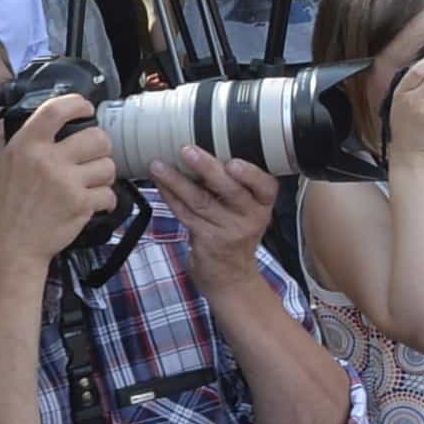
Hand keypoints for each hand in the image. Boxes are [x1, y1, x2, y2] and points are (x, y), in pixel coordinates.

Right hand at [0, 93, 119, 280]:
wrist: (6, 248)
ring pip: (108, 165)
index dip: (78, 104)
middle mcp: (48, 160)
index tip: (86, 108)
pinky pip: (109, 194)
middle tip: (93, 155)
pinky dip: (106, 200)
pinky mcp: (81, 205)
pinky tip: (94, 203)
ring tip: (92, 182)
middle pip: (97, 137)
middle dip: (101, 145)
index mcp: (26, 145)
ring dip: (104, 174)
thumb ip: (7, 143)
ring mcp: (67, 183)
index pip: (56, 109)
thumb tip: (8, 122)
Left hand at [152, 146, 282, 276]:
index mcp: (264, 203)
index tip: (233, 163)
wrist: (232, 276)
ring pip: (201, 201)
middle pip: (229, 190)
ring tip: (159, 166)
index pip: (264, 186)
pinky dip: (170, 197)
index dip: (250, 174)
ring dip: (177, 181)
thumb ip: (236, 184)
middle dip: (207, 169)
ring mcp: (229, 231)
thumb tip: (203, 148)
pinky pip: (186, 215)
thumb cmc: (237, 232)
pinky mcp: (207, 241)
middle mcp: (251, 217)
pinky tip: (160, 184)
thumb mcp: (248, 209)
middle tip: (187, 150)